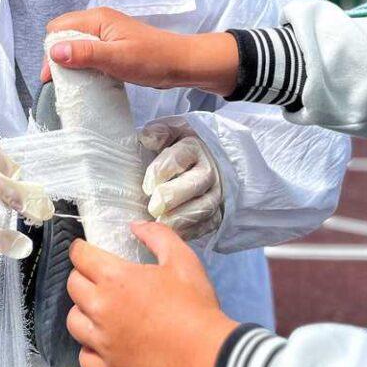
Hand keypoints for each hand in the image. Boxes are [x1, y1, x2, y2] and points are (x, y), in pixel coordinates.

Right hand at [41, 8, 239, 94]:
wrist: (182, 64)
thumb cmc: (151, 60)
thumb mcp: (115, 58)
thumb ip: (85, 52)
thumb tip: (54, 51)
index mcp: (97, 19)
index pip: (58, 27)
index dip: (51, 50)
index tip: (52, 75)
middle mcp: (99, 22)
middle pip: (65, 34)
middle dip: (57, 57)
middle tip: (59, 83)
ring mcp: (107, 33)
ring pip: (76, 44)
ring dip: (70, 62)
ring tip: (70, 83)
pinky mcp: (113, 45)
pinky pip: (89, 51)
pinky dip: (83, 64)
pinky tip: (86, 79)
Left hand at [66, 221, 237, 366]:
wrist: (207, 355)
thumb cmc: (195, 305)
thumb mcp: (182, 259)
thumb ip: (157, 235)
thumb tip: (135, 226)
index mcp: (115, 278)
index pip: (80, 256)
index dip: (81, 250)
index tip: (87, 251)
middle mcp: (100, 308)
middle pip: (73, 286)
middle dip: (82, 277)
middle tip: (98, 279)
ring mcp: (102, 341)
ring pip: (73, 321)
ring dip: (82, 312)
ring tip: (99, 311)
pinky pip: (84, 357)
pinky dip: (90, 348)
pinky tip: (103, 343)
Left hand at [140, 119, 222, 239]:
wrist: (212, 159)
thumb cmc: (183, 146)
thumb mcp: (173, 131)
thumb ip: (160, 132)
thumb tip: (147, 137)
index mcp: (194, 148)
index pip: (179, 157)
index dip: (161, 171)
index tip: (147, 186)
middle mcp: (209, 171)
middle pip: (194, 184)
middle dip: (172, 197)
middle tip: (153, 206)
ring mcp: (216, 193)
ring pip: (203, 208)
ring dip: (181, 218)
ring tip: (161, 225)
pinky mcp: (219, 212)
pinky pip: (208, 225)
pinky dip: (191, 231)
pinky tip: (174, 234)